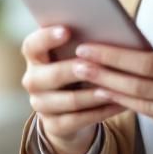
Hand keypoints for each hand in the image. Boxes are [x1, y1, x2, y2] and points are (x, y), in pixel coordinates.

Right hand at [21, 25, 125, 153]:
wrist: (69, 109)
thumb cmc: (77, 68)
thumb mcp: (75, 54)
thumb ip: (83, 41)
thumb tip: (108, 27)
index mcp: (35, 57)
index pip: (32, 45)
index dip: (47, 38)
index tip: (67, 30)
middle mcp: (32, 80)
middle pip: (52, 75)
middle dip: (76, 69)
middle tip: (98, 63)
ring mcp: (40, 105)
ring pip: (70, 100)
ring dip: (95, 94)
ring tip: (117, 87)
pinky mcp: (53, 126)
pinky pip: (80, 120)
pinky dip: (102, 111)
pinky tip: (120, 103)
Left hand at [74, 30, 152, 145]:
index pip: (146, 63)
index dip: (114, 56)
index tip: (90, 49)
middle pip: (137, 86)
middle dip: (103, 74)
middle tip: (76, 64)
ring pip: (141, 106)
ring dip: (112, 92)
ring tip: (88, 80)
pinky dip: (132, 105)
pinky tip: (114, 94)